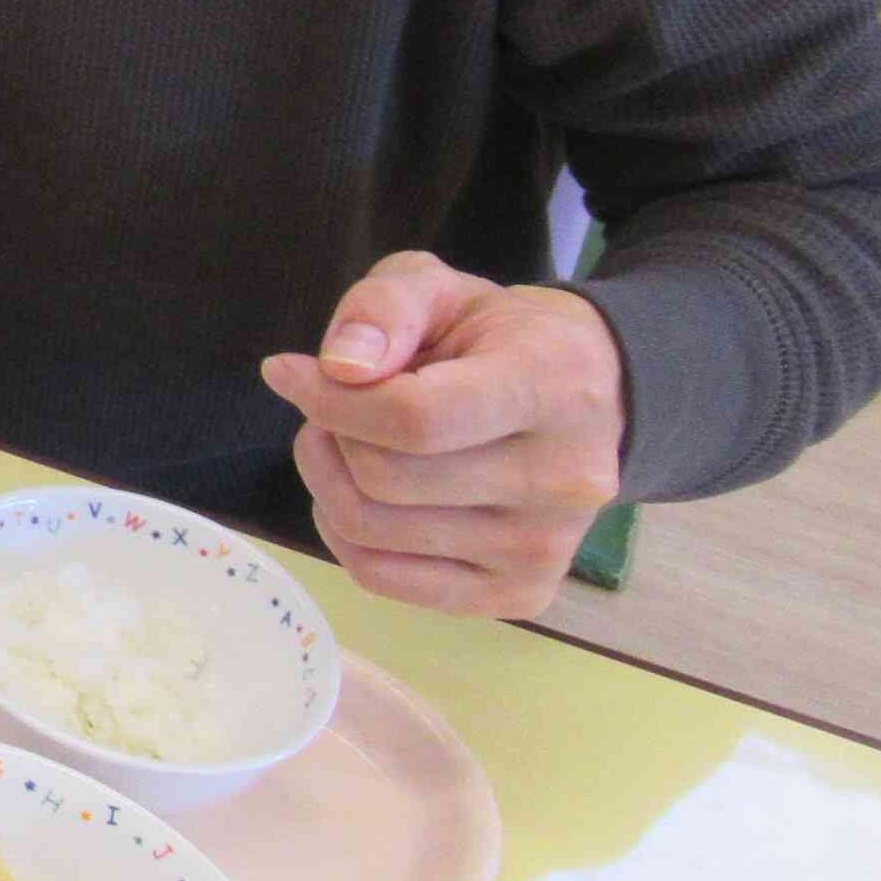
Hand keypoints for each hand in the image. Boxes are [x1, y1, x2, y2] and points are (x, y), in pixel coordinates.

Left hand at [262, 251, 626, 617]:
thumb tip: (339, 367)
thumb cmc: (501, 338)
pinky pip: (383, 578)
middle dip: (329, 434)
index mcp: (551, 388)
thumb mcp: (441, 287)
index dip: (328, 398)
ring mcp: (544, 548)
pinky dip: (343, 534)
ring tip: (347, 441)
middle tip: (329, 404)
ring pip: (373, 532)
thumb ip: (384, 307)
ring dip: (328, 481)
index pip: (414, 418)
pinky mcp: (521, 593)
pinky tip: (357, 491)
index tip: (288, 371)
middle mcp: (562, 479)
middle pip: (385, 480)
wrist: (591, 396)